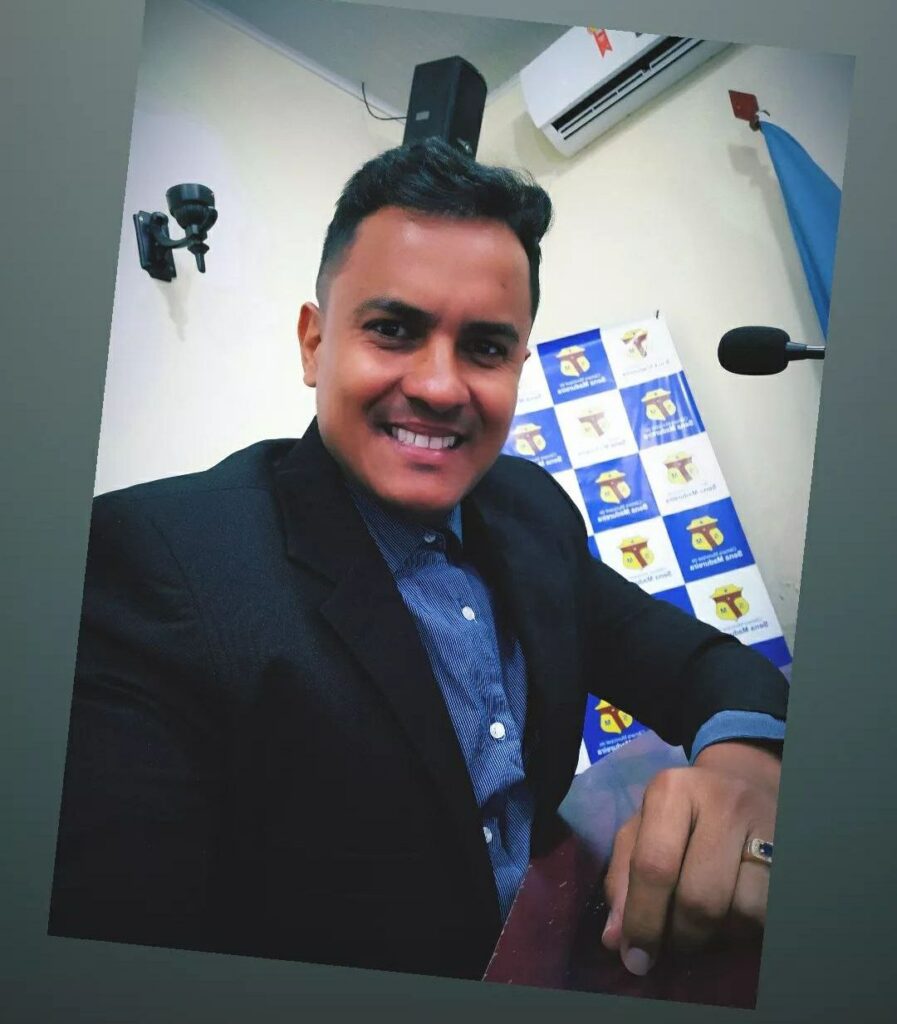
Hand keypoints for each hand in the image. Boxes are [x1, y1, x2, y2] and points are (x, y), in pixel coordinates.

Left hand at [600, 740, 779, 974]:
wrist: (744, 783)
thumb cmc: (682, 814)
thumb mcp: (641, 831)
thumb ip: (622, 880)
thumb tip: (616, 940)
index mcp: (671, 791)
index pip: (653, 866)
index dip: (642, 920)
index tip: (636, 957)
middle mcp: (721, 802)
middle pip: (698, 898)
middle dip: (681, 936)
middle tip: (672, 944)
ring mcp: (764, 823)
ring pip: (741, 911)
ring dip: (718, 934)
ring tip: (704, 922)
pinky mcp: (791, 851)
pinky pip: (768, 913)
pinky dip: (746, 927)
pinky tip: (732, 912)